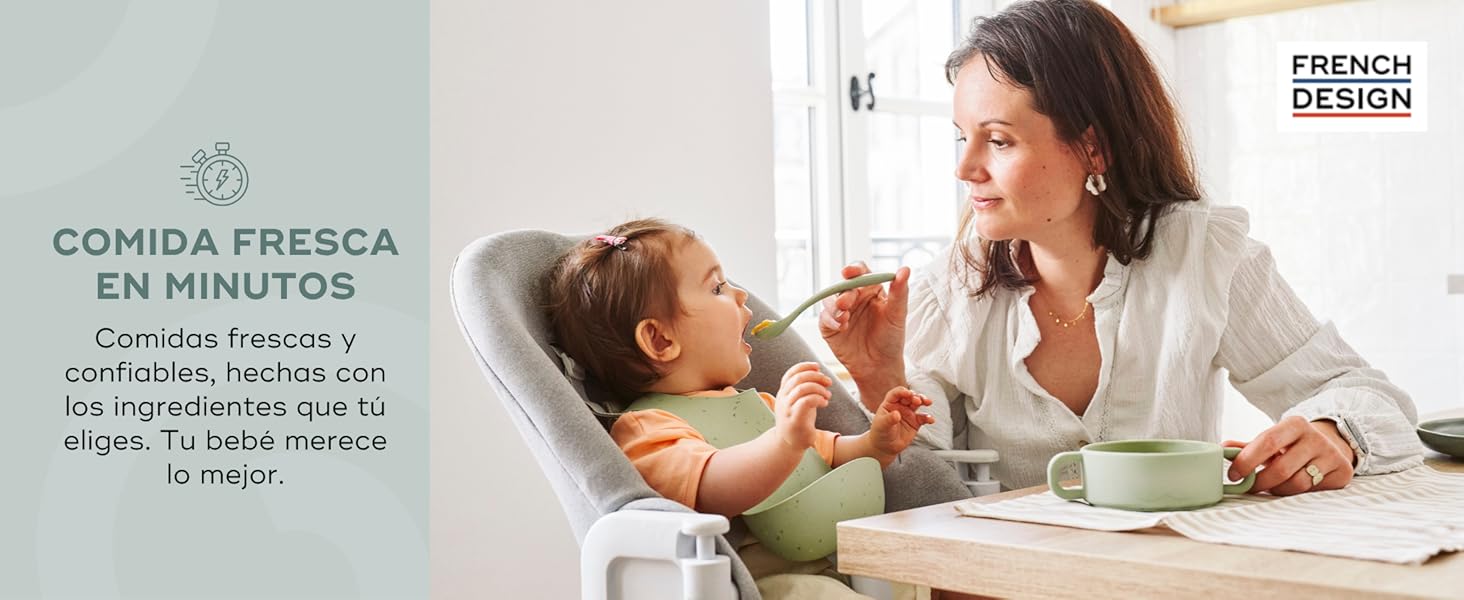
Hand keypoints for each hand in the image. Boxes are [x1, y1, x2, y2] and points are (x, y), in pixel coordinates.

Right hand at [773, 362, 830, 450]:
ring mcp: (787, 409)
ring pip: (802, 388)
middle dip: (816, 376)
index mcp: (783, 392)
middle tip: (828, 382)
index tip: (818, 367)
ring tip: (828, 395)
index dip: (805, 366)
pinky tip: (825, 403)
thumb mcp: (800, 402)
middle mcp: (783, 399)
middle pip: (798, 379)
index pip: (791, 373)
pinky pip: (806, 402)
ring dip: (819, 388)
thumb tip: (819, 374)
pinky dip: (818, 399)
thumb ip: (805, 389)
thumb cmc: (798, 421)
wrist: (789, 444)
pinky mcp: (794, 419)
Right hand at [818, 263, 909, 401]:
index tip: (849, 272)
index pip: (861, 273)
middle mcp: (854, 297)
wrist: (879, 366)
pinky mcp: (829, 325)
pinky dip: (830, 319)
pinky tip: (841, 326)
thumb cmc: (891, 339)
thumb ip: (900, 292)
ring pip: (830, 299)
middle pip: (843, 286)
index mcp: (870, 290)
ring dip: (834, 306)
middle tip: (846, 303)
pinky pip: (824, 317)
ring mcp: (840, 311)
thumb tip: (905, 269)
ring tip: (844, 317)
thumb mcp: (897, 315)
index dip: (854, 269)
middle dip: (843, 293)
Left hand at [868, 386, 934, 457]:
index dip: (903, 392)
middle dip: (915, 396)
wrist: (885, 446)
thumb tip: (897, 414)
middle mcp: (900, 406)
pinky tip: (930, 420)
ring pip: (918, 404)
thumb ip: (889, 419)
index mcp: (890, 403)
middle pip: (909, 396)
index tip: (908, 394)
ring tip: (928, 402)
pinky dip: (928, 418)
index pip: (897, 393)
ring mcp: (909, 413)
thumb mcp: (882, 425)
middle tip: (918, 401)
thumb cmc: (880, 433)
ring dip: (923, 401)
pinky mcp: (915, 422)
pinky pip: (923, 418)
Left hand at [1223, 416, 1355, 495]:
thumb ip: (1247, 446)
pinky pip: (1312, 491)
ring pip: (1297, 484)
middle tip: (1248, 487)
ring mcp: (1332, 455)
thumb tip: (1221, 449)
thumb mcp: (1272, 439)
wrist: (1330, 444)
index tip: (1233, 475)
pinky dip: (1296, 493)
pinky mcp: (1342, 472)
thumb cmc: (1292, 444)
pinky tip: (1291, 486)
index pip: (1268, 442)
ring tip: (1271, 486)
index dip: (1247, 460)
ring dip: (1277, 490)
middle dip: (1260, 482)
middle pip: (1282, 469)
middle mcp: (1316, 438)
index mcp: (1295, 424)